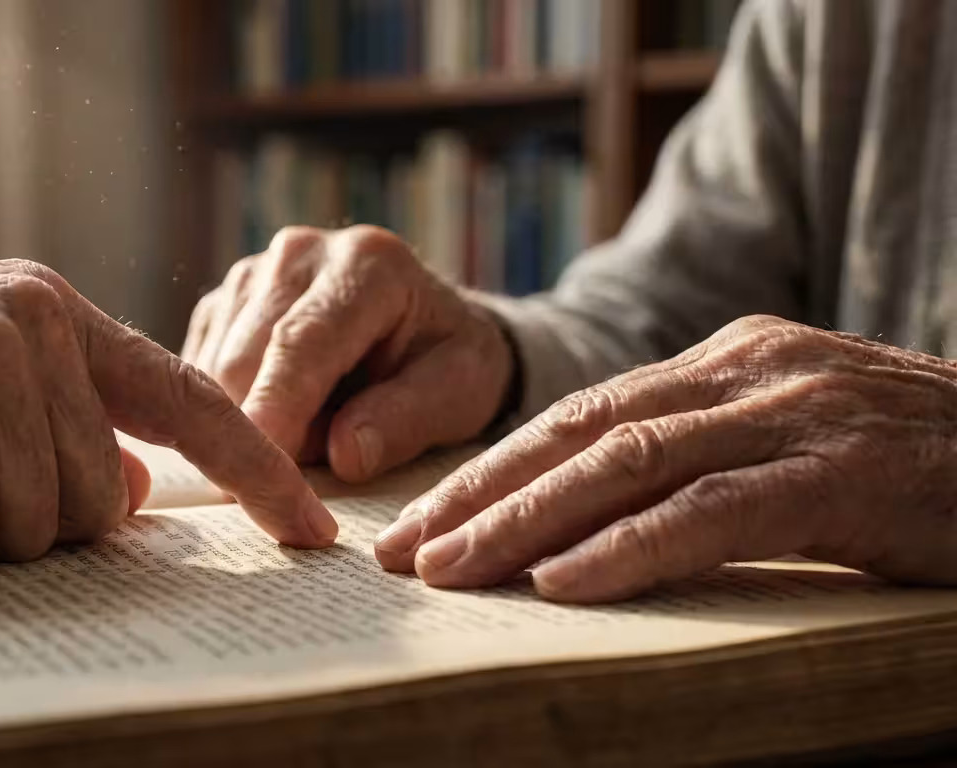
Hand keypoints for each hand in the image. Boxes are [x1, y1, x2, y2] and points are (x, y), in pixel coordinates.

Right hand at [183, 226, 512, 481]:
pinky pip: (201, 372)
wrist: (429, 328)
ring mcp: (252, 273)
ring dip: (247, 422)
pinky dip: (229, 411)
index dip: (276, 409)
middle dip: (259, 430)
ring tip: (310, 436)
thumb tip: (345, 456)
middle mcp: (299, 254)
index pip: (302, 342)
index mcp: (366, 264)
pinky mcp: (223, 301)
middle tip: (303, 479)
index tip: (255, 474)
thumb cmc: (448, 362)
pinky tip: (277, 417)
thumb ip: (406, 419)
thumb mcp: (459, 392)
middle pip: (244, 358)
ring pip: (213, 369)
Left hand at [374, 315, 956, 601]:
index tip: (419, 521)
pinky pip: (712, 512)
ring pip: (627, 465)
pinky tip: (563, 584)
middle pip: (580, 432)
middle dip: (481, 494)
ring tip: (453, 573)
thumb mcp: (787, 444)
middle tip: (404, 553)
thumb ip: (698, 460)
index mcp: (724, 361)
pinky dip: (630, 550)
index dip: (489, 469)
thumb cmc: (908, 470)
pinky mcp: (838, 474)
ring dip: (527, 523)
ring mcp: (793, 415)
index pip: (579, 414)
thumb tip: (584, 522)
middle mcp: (746, 372)